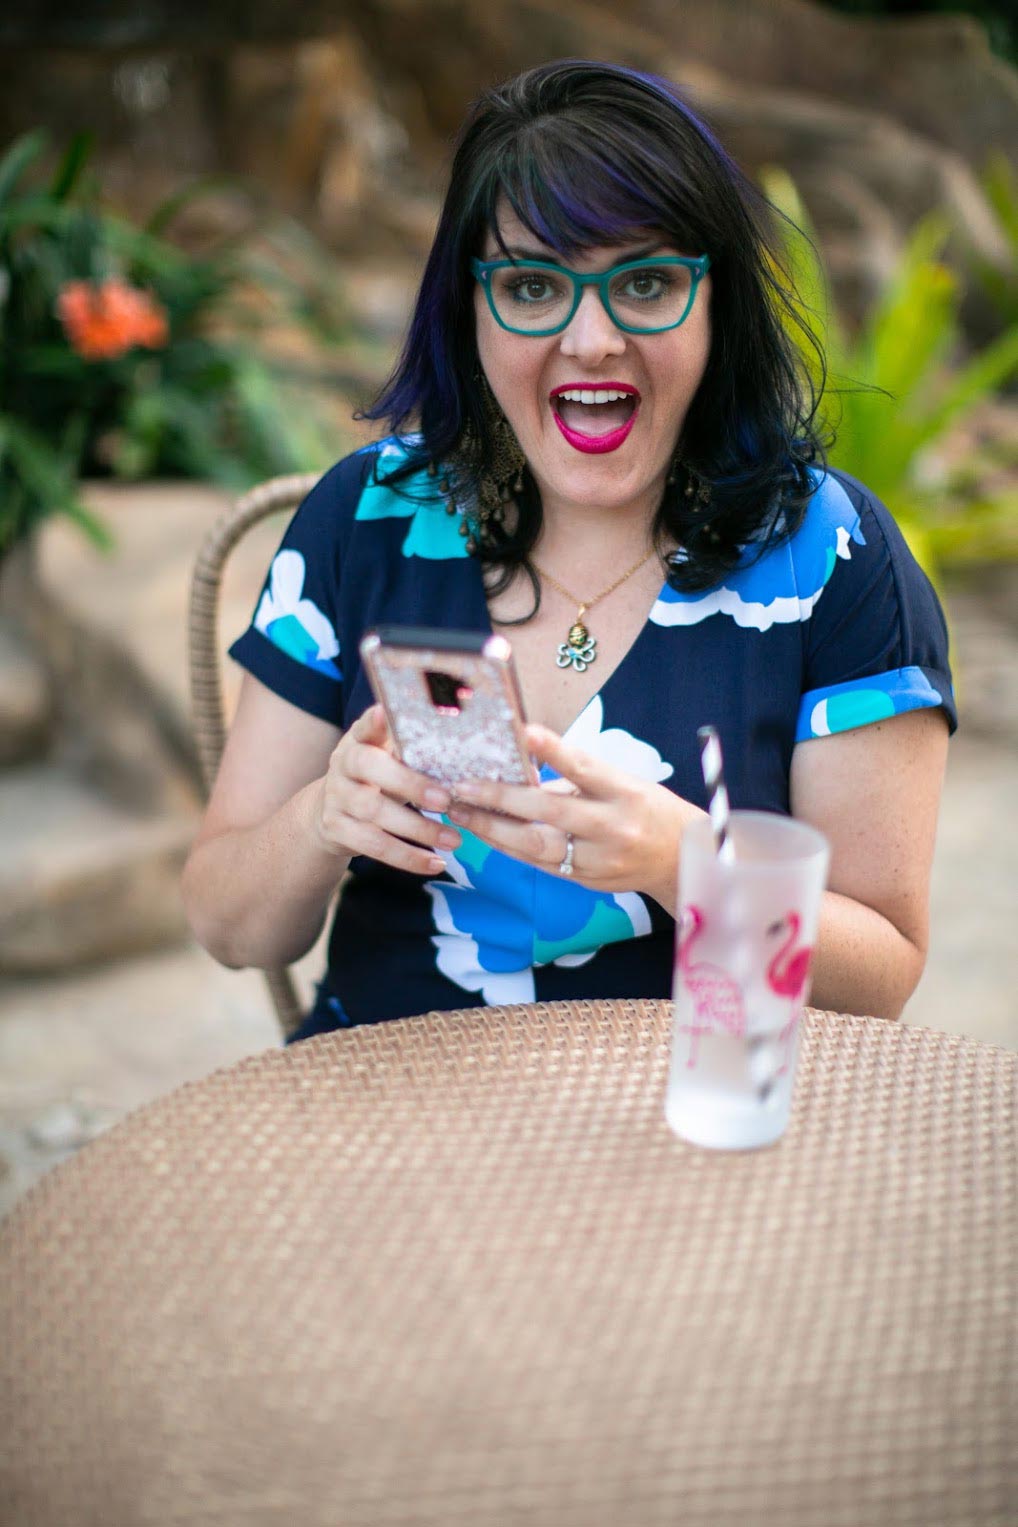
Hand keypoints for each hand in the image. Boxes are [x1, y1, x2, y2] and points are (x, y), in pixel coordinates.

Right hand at [314, 705, 461, 874]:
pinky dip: (407, 857)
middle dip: (410, 785)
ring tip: (454, 840)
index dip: (374, 722)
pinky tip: (435, 863)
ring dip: (419, 829)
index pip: (365, 726)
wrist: (329, 811)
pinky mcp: (336, 829)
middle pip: (371, 769)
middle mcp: (342, 764)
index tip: (383, 714)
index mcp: (359, 740)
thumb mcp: (386, 757)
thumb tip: (462, 743)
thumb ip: (409, 749)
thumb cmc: (376, 778)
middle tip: (446, 800)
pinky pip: (374, 846)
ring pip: (375, 813)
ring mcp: (336, 797)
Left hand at [447, 723, 701, 910]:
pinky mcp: (587, 880)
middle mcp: (613, 826)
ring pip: (537, 845)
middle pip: (551, 811)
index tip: (524, 732)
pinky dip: (509, 847)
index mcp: (625, 791)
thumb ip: (576, 779)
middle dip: (502, 798)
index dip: (554, 750)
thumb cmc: (646, 809)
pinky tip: (485, 833)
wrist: (680, 860)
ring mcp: (600, 859)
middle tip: (463, 786)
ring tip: (462, 812)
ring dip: (494, 829)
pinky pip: (540, 864)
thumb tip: (523, 771)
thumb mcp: (623, 783)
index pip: (585, 767)